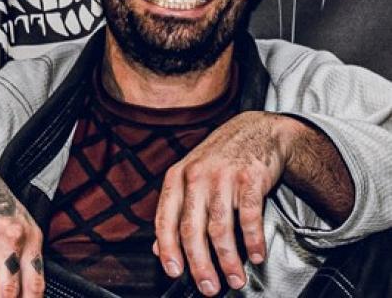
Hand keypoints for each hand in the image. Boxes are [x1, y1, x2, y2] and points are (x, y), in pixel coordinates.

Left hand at [153, 111, 290, 295]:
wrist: (255, 131)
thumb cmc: (220, 157)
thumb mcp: (191, 175)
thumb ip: (174, 209)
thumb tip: (157, 246)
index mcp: (178, 176)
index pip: (165, 219)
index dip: (167, 249)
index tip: (174, 272)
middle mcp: (197, 176)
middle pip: (191, 229)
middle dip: (199, 265)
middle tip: (208, 287)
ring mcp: (223, 177)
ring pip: (220, 228)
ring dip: (228, 260)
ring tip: (235, 278)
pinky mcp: (249, 178)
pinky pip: (250, 217)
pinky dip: (253, 241)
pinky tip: (256, 255)